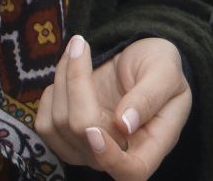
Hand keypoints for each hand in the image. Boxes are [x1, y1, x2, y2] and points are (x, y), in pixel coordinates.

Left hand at [35, 35, 191, 177]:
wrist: (140, 58)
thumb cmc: (160, 64)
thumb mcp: (166, 71)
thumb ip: (150, 96)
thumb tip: (124, 124)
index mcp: (153, 141)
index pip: (131, 171)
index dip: (110, 158)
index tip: (94, 129)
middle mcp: (120, 152)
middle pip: (84, 137)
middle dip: (77, 86)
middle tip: (81, 45)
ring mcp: (90, 148)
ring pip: (59, 127)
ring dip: (61, 82)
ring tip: (76, 50)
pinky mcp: (68, 138)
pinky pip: (45, 124)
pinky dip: (51, 91)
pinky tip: (66, 70)